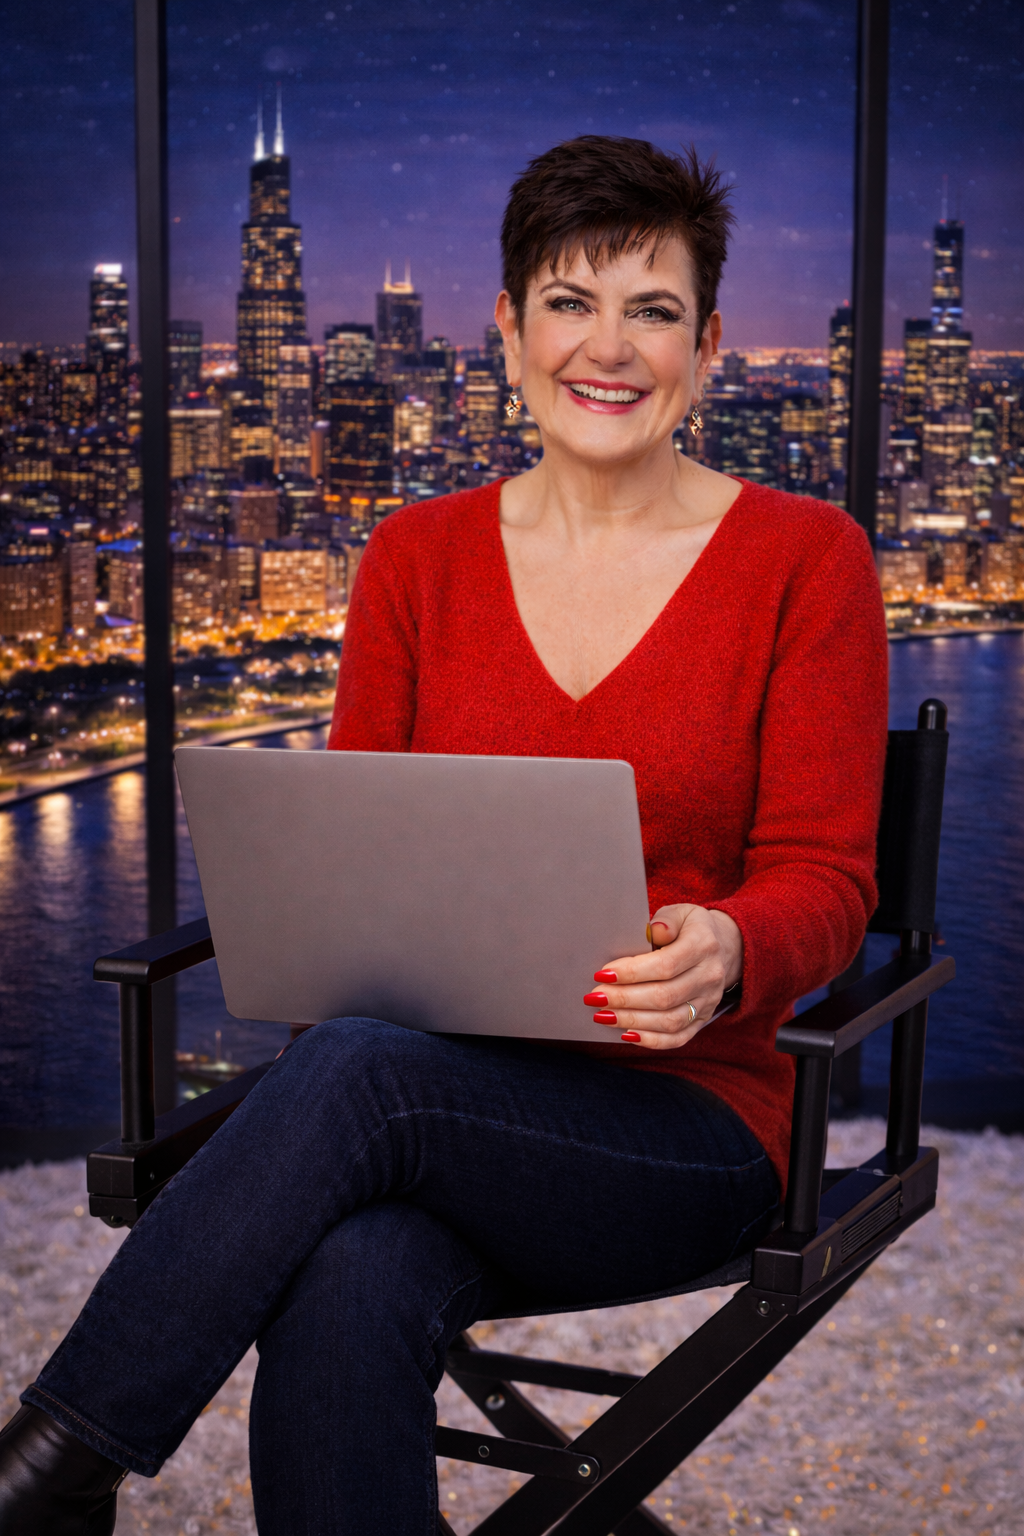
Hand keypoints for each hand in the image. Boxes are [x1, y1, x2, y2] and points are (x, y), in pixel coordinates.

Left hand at [584, 904, 742, 1049]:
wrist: (724, 947)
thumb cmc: (690, 928)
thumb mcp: (680, 912)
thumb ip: (665, 920)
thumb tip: (653, 931)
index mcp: (703, 945)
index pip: (665, 965)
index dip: (632, 972)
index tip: (602, 974)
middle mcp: (709, 976)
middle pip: (664, 996)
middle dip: (624, 999)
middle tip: (595, 997)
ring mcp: (708, 1001)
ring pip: (670, 1021)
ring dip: (632, 1021)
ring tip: (603, 1015)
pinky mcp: (703, 1019)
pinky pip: (678, 1038)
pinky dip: (651, 1040)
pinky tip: (627, 1034)